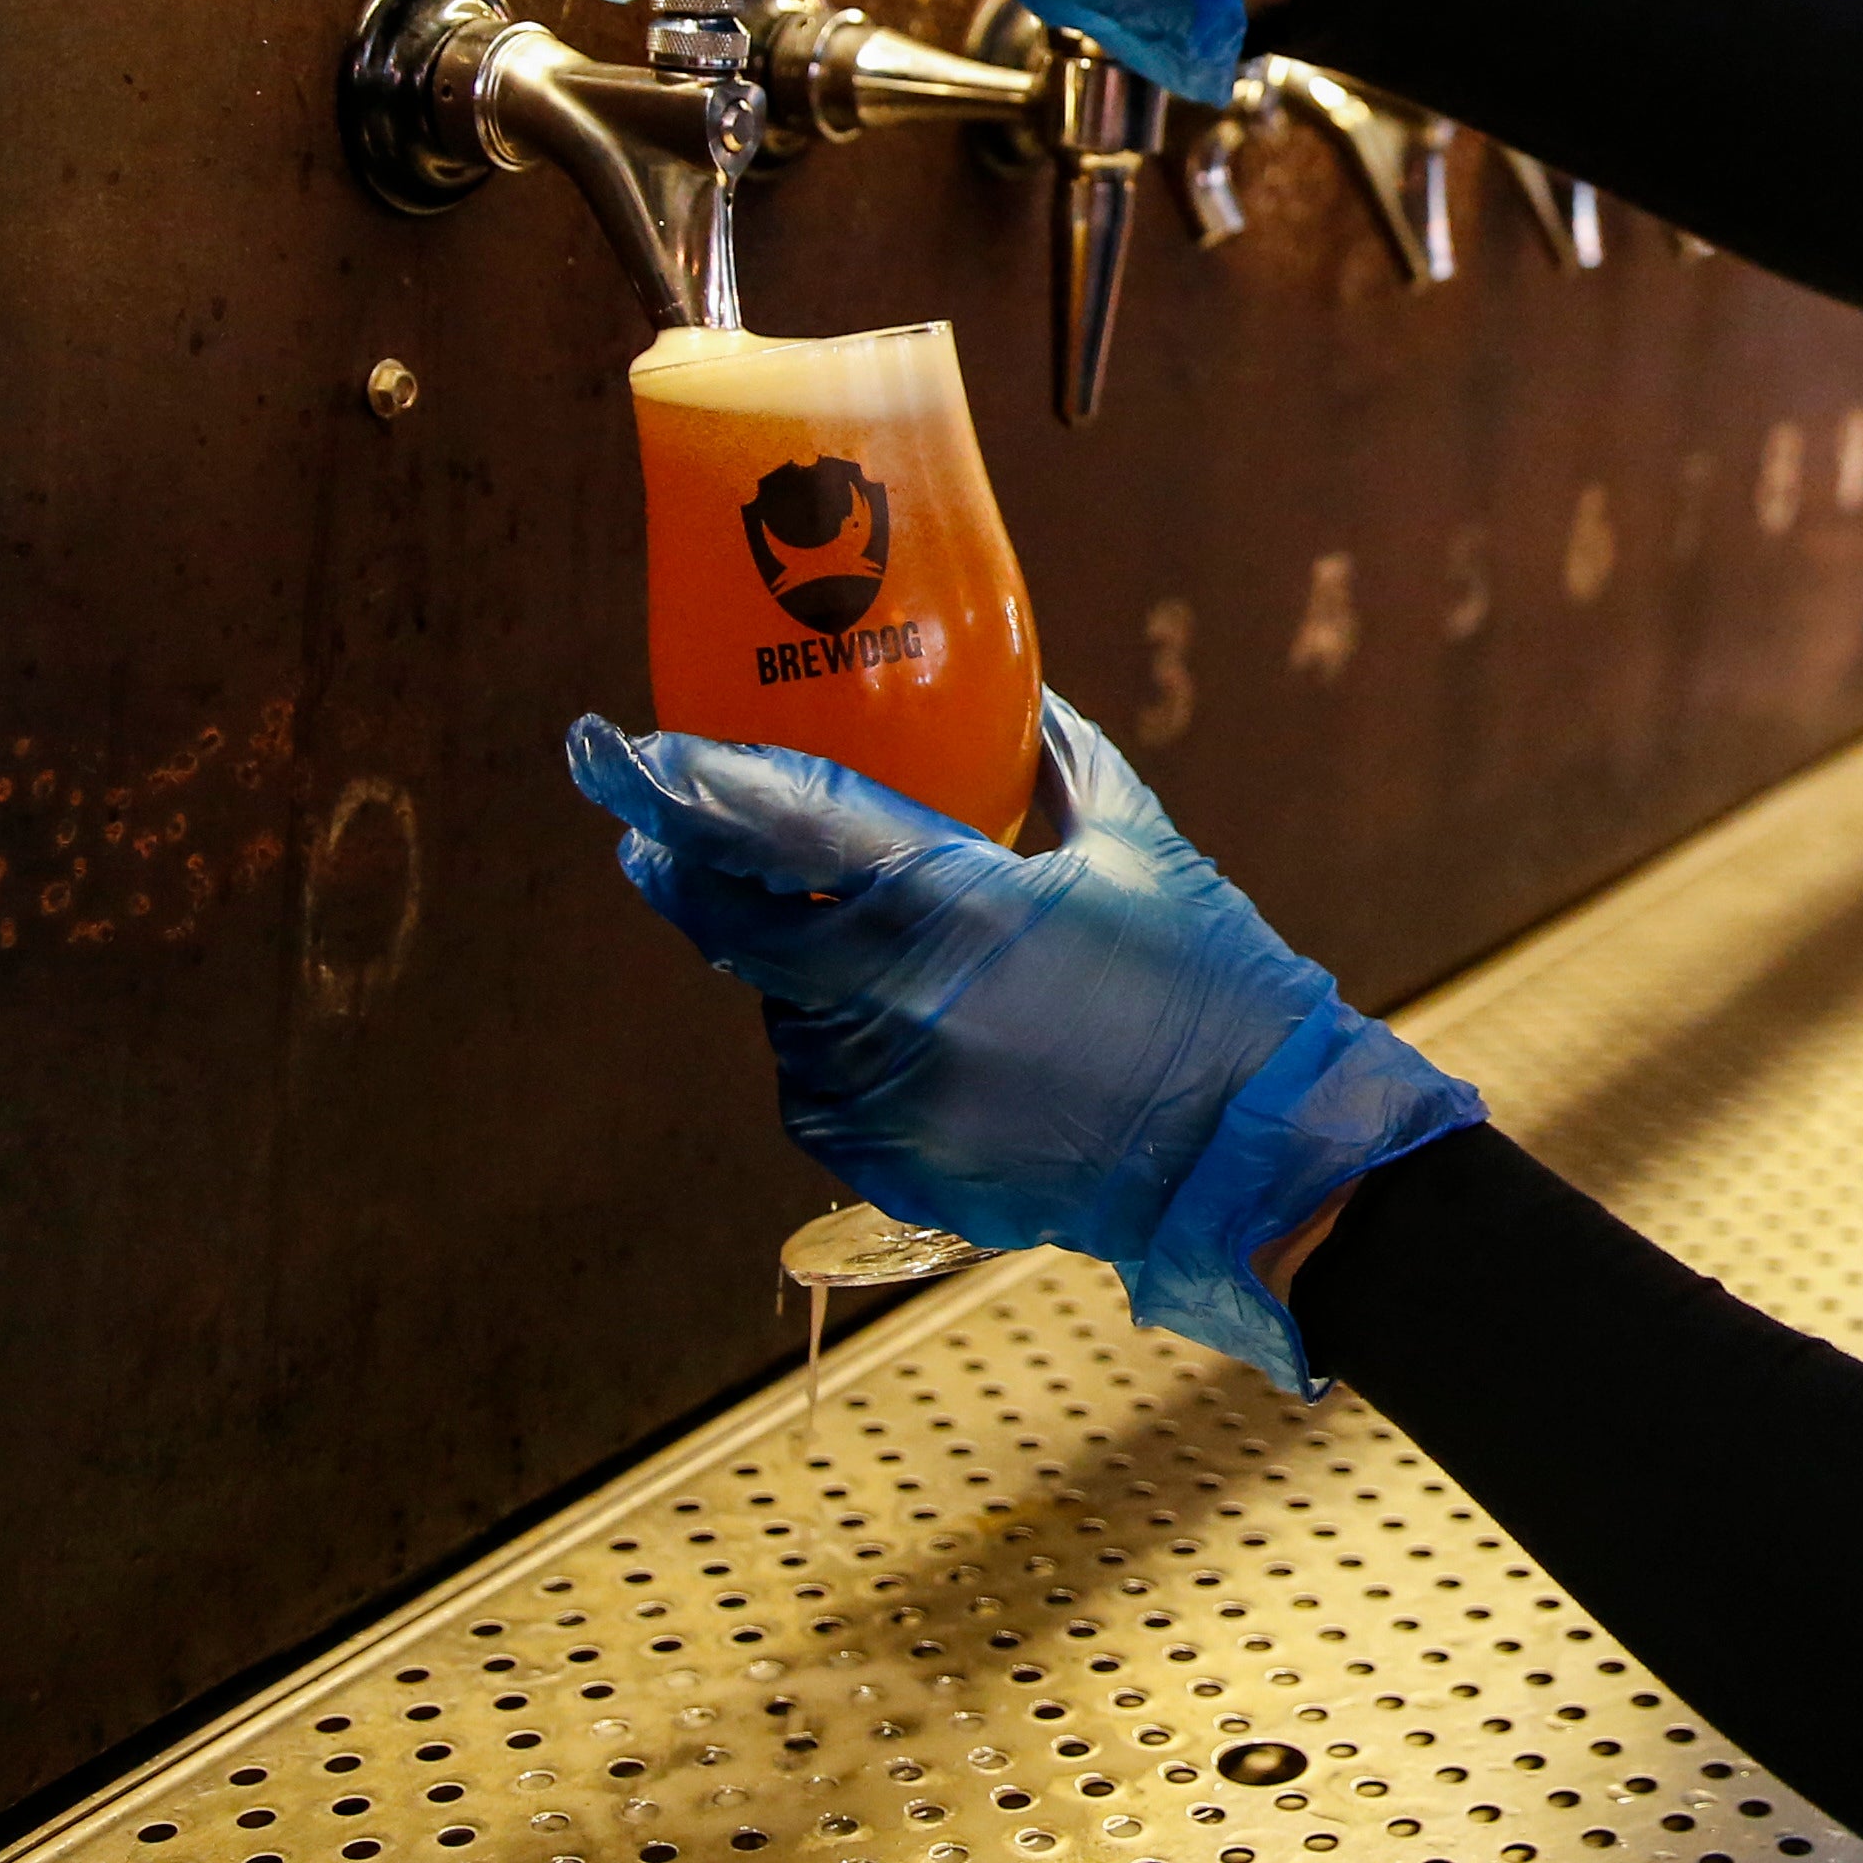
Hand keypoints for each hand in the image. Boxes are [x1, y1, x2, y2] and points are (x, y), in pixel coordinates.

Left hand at [565, 688, 1480, 1390]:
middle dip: (689, 875)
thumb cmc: (1210, 986)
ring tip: (879, 957)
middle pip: (735, 927)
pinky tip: (912, 1037)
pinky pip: (818, 1091)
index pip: (777, 828)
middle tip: (658, 836)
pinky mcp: (889, 1164)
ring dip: (796, 973)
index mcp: (950, 902)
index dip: (683, 785)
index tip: (613, 751)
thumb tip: (1014, 698)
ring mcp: (882, 1093)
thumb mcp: (1135, 845)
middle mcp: (891, 1000)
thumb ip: (1053, 763)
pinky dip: (839, 1052)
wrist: (1249, 1149)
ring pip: (781, 1012)